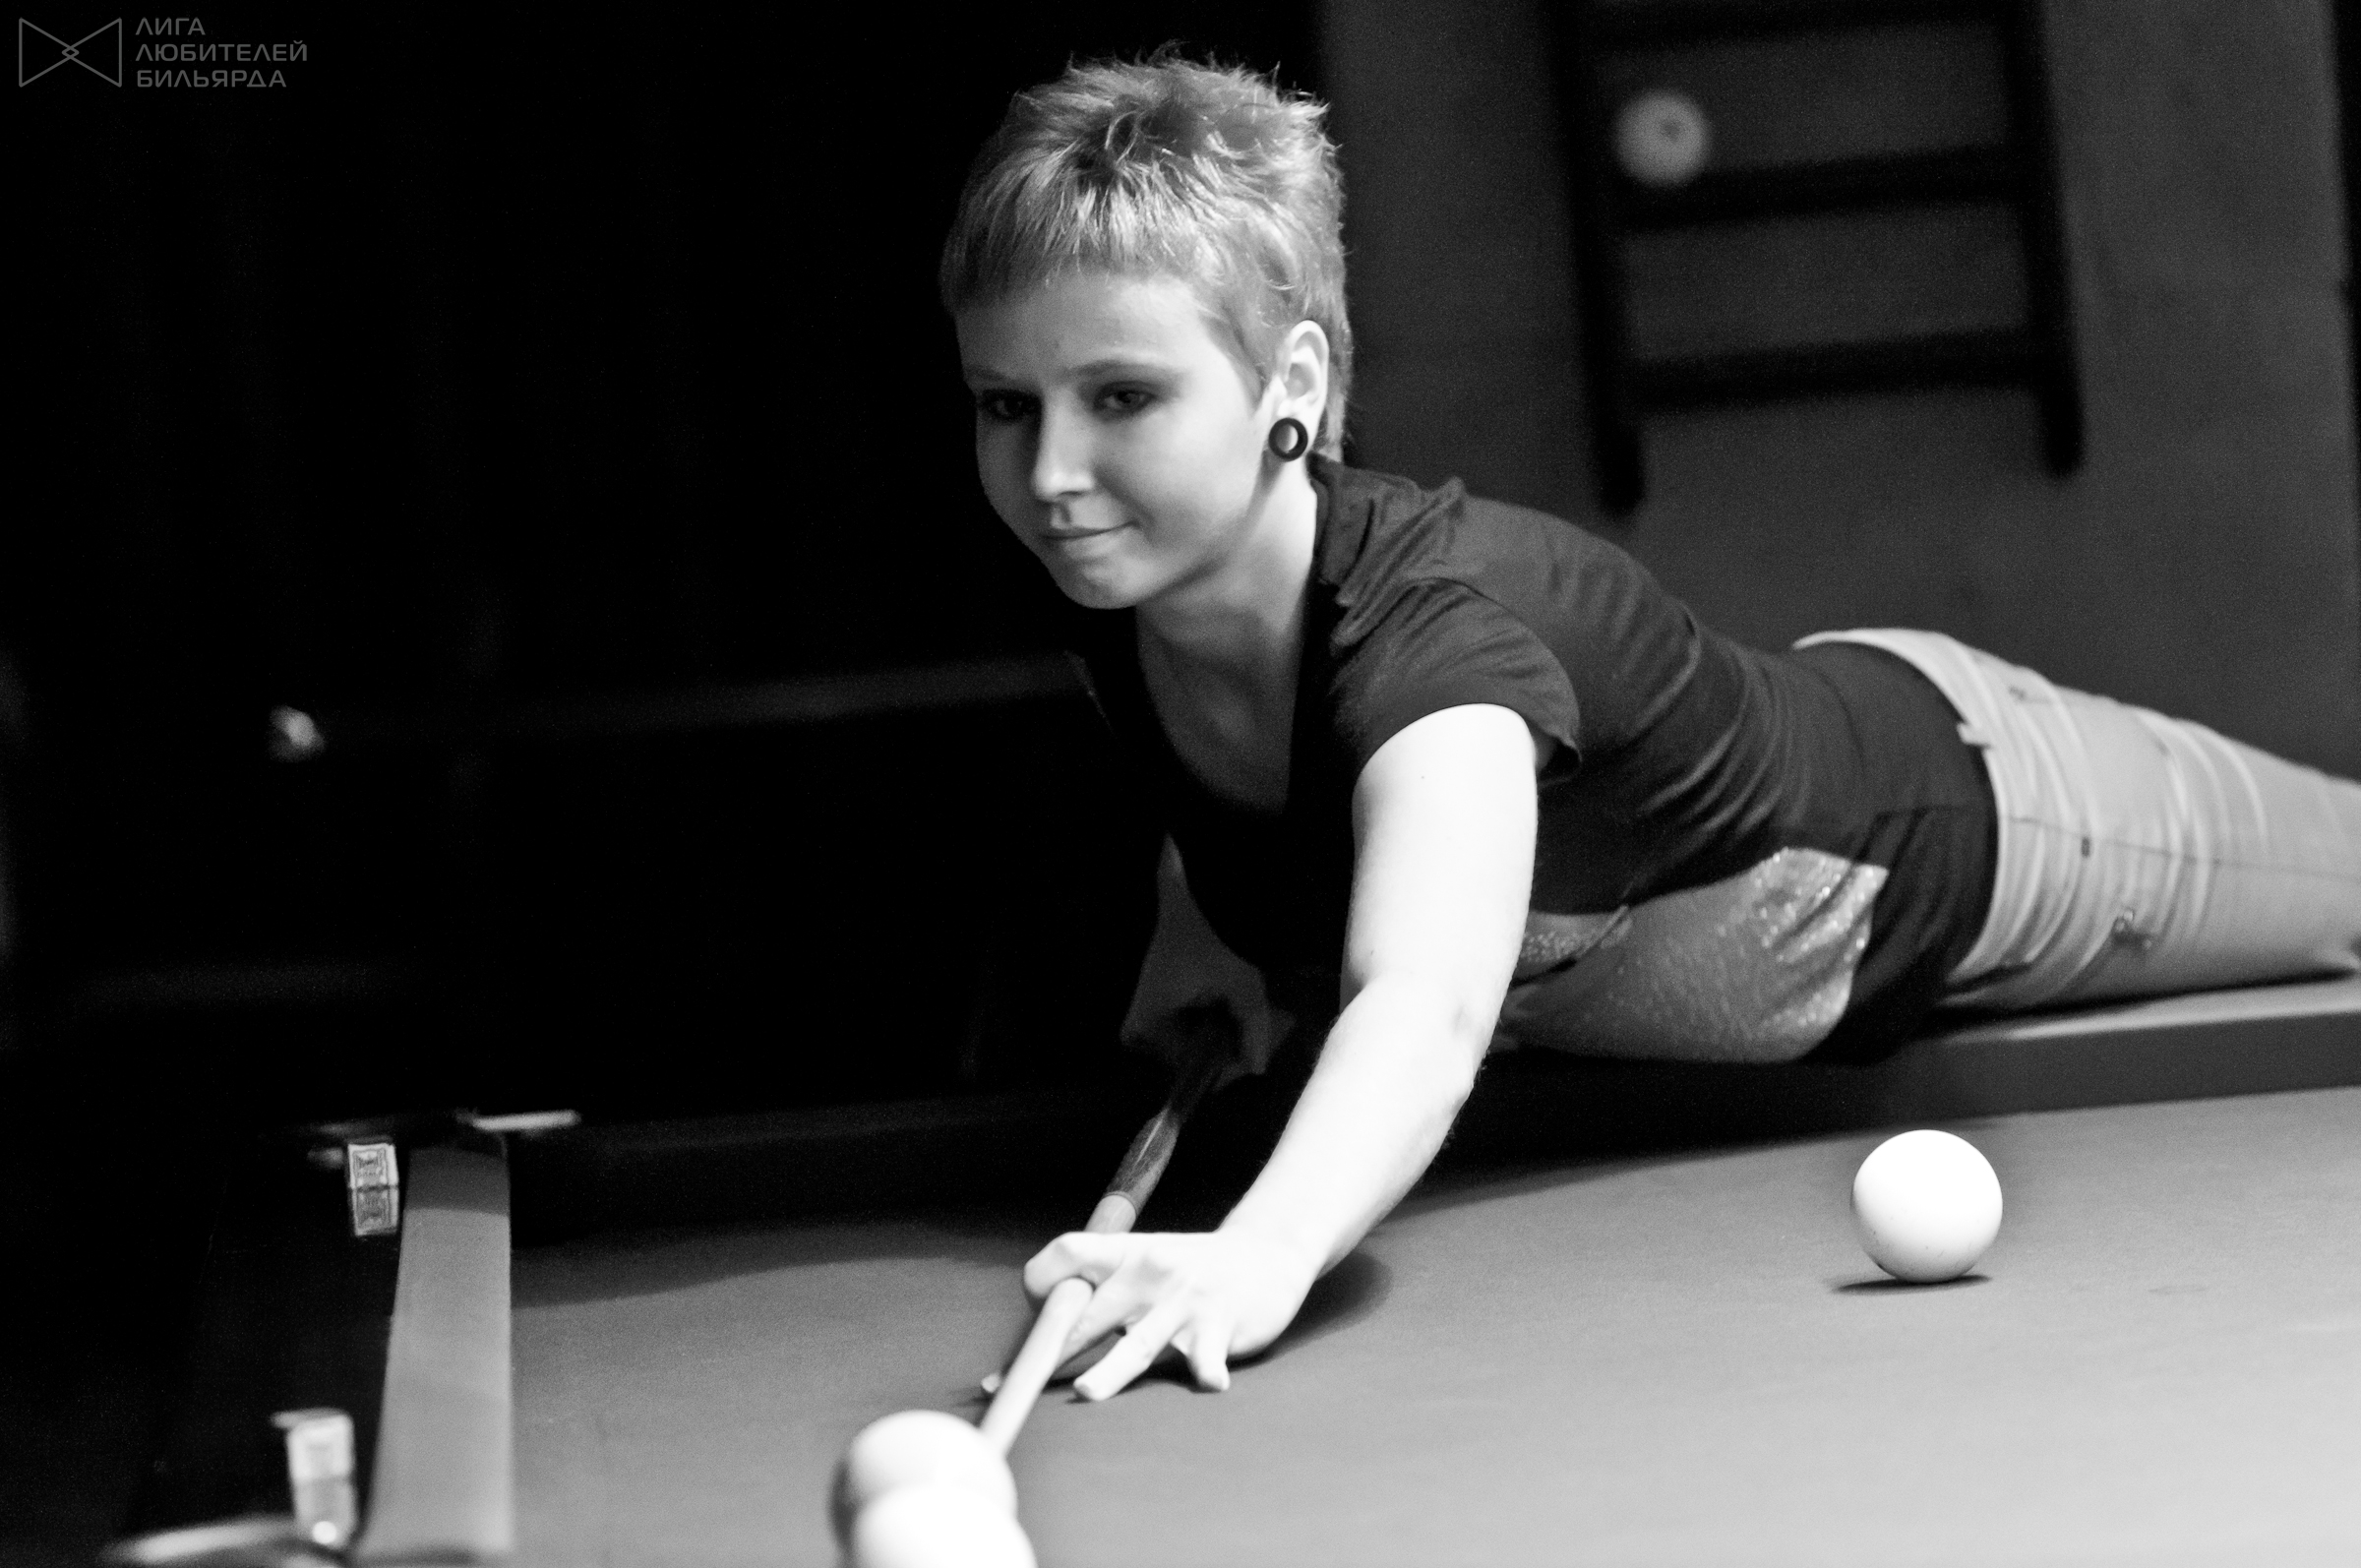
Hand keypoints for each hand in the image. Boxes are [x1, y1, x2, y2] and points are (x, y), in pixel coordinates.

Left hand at [1022, 1225, 1319, 1399]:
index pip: (1067, 1255)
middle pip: (1089, 1312)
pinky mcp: (1219, 1327)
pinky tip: (1211, 1383)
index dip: (1040, 1285)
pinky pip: (1208, 1356)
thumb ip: (1101, 1290)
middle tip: (1025, 1381)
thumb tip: (1041, 1337)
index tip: (1035, 1325)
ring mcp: (1183, 1302)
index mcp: (1124, 1253)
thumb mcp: (1143, 1260)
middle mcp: (1148, 1274)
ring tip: (1087, 1392)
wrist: (1265, 1254)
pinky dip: (1208, 1372)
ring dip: (1111, 1369)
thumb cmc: (1188, 1268)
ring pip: (1139, 1342)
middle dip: (1055, 1347)